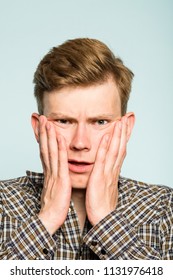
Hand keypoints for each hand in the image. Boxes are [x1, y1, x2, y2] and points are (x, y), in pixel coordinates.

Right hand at [37, 116, 70, 234]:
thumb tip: (57, 172)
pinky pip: (61, 162)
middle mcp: (50, 171)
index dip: (44, 139)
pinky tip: (59, 138)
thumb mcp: (55, 188)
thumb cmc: (55, 205)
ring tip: (48, 122)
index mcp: (50, 173)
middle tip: (43, 118)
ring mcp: (55, 174)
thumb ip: (56, 178)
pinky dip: (60, 149)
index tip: (44, 127)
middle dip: (44, 132)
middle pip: (46, 148)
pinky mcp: (61, 180)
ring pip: (51, 151)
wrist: (51, 219)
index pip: (45, 152)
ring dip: (49, 136)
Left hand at [86, 116, 127, 224]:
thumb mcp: (105, 184)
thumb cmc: (101, 202)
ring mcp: (108, 173)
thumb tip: (106, 167)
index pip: (121, 149)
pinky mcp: (100, 178)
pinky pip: (103, 160)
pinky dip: (106, 147)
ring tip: (120, 121)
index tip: (127, 124)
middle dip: (124, 131)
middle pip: (121, 147)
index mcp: (113, 170)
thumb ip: (106, 173)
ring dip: (118, 135)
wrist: (102, 218)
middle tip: (128, 117)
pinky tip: (108, 136)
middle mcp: (113, 169)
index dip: (124, 137)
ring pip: (115, 150)